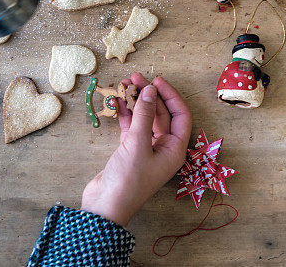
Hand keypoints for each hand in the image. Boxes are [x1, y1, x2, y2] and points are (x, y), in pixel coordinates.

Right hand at [81, 74, 192, 226]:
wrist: (105, 207)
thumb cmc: (127, 180)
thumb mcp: (137, 143)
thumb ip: (144, 114)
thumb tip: (149, 90)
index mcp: (175, 149)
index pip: (181, 115)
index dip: (170, 95)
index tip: (156, 81)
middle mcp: (164, 148)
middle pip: (162, 114)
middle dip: (150, 95)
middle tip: (136, 77)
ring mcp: (147, 149)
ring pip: (145, 119)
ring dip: (136, 102)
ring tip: (124, 85)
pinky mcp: (130, 150)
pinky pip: (131, 126)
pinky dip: (125, 114)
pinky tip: (117, 101)